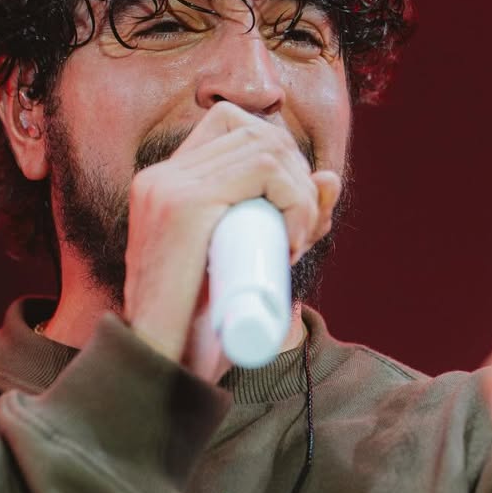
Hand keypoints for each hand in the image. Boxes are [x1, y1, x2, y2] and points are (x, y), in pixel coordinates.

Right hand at [123, 103, 340, 380]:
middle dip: (298, 175)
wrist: (161, 370)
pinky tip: (293, 244)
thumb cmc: (201, 329)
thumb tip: (331, 177)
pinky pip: (265, 171)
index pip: (231, 123)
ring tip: (295, 243)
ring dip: (300, 193)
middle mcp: (160, 176)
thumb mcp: (247, 264)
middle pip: (255, 131)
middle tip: (302, 232)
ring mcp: (168, 186)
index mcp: (163, 184)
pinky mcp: (184, 205)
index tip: (292, 207)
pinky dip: (296, 200)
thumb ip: (287, 224)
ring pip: (266, 147)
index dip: (277, 154)